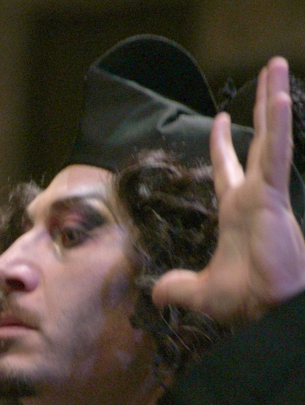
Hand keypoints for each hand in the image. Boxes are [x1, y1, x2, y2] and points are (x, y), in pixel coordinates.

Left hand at [153, 57, 304, 321]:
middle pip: (258, 141)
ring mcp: (266, 193)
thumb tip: (158, 296)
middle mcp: (254, 196)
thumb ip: (178, 288)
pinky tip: (277, 97)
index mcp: (237, 211)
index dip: (224, 145)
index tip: (220, 119)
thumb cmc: (244, 300)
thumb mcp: (199, 293)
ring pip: (270, 137)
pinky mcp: (273, 197)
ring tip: (275, 65)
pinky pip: (276, 155)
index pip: (229, 168)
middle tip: (267, 72)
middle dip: (262, 108)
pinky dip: (276, 127)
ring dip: (273, 100)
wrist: (265, 309)